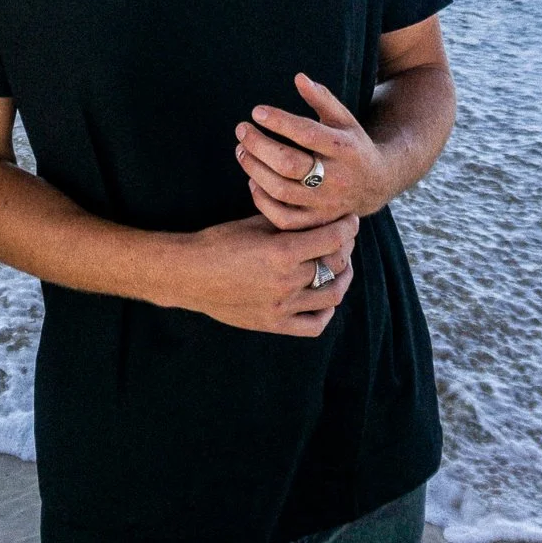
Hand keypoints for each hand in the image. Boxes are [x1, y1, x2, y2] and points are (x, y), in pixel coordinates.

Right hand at [177, 212, 357, 336]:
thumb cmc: (220, 242)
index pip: (333, 239)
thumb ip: (289, 223)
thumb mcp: (256, 223)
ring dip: (342, 278)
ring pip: (331, 295)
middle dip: (345, 248)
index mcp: (283, 252)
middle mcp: (287, 281)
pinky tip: (324, 296)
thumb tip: (318, 217)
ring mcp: (282, 307)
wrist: (190, 273)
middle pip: (335, 265)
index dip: (348, 227)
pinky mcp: (274, 324)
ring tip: (340, 266)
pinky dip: (326, 311)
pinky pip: (314, 325)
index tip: (351, 220)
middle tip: (344, 238)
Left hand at [235, 73, 390, 229]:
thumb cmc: (352, 145)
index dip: (279, 121)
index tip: (256, 111)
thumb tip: (299, 77)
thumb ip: (322, 98)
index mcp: (344, 148)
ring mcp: (326, 203)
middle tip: (241, 130)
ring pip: (281, 190)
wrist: (375, 185)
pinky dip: (262, 201)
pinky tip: (253, 181)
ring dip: (254, 169)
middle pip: (289, 164)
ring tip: (241, 150)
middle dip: (259, 145)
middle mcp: (336, 178)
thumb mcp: (344, 118)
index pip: (307, 134)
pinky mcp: (316, 222)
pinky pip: (283, 218)